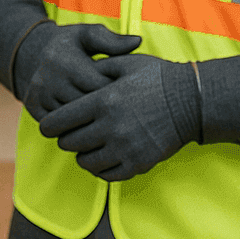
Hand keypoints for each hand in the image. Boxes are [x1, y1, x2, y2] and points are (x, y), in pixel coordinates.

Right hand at [14, 22, 141, 120]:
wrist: (36, 52)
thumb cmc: (72, 44)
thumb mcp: (89, 35)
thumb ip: (112, 41)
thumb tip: (137, 42)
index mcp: (63, 61)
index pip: (98, 86)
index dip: (116, 91)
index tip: (128, 91)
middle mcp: (46, 79)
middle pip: (85, 106)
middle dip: (105, 108)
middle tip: (123, 110)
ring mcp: (38, 95)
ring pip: (72, 119)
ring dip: (91, 121)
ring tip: (109, 118)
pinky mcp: (32, 106)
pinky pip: (59, 125)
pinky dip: (74, 126)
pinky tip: (88, 122)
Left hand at [37, 53, 189, 181]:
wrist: (192, 101)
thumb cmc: (158, 78)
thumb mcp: (126, 64)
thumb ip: (98, 68)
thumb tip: (78, 75)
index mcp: (103, 101)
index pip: (60, 121)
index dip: (49, 125)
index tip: (47, 127)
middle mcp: (111, 127)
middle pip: (69, 143)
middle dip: (65, 138)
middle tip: (70, 134)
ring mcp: (125, 148)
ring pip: (86, 162)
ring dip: (82, 155)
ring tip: (87, 146)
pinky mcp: (138, 163)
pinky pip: (107, 174)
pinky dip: (100, 168)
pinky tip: (103, 157)